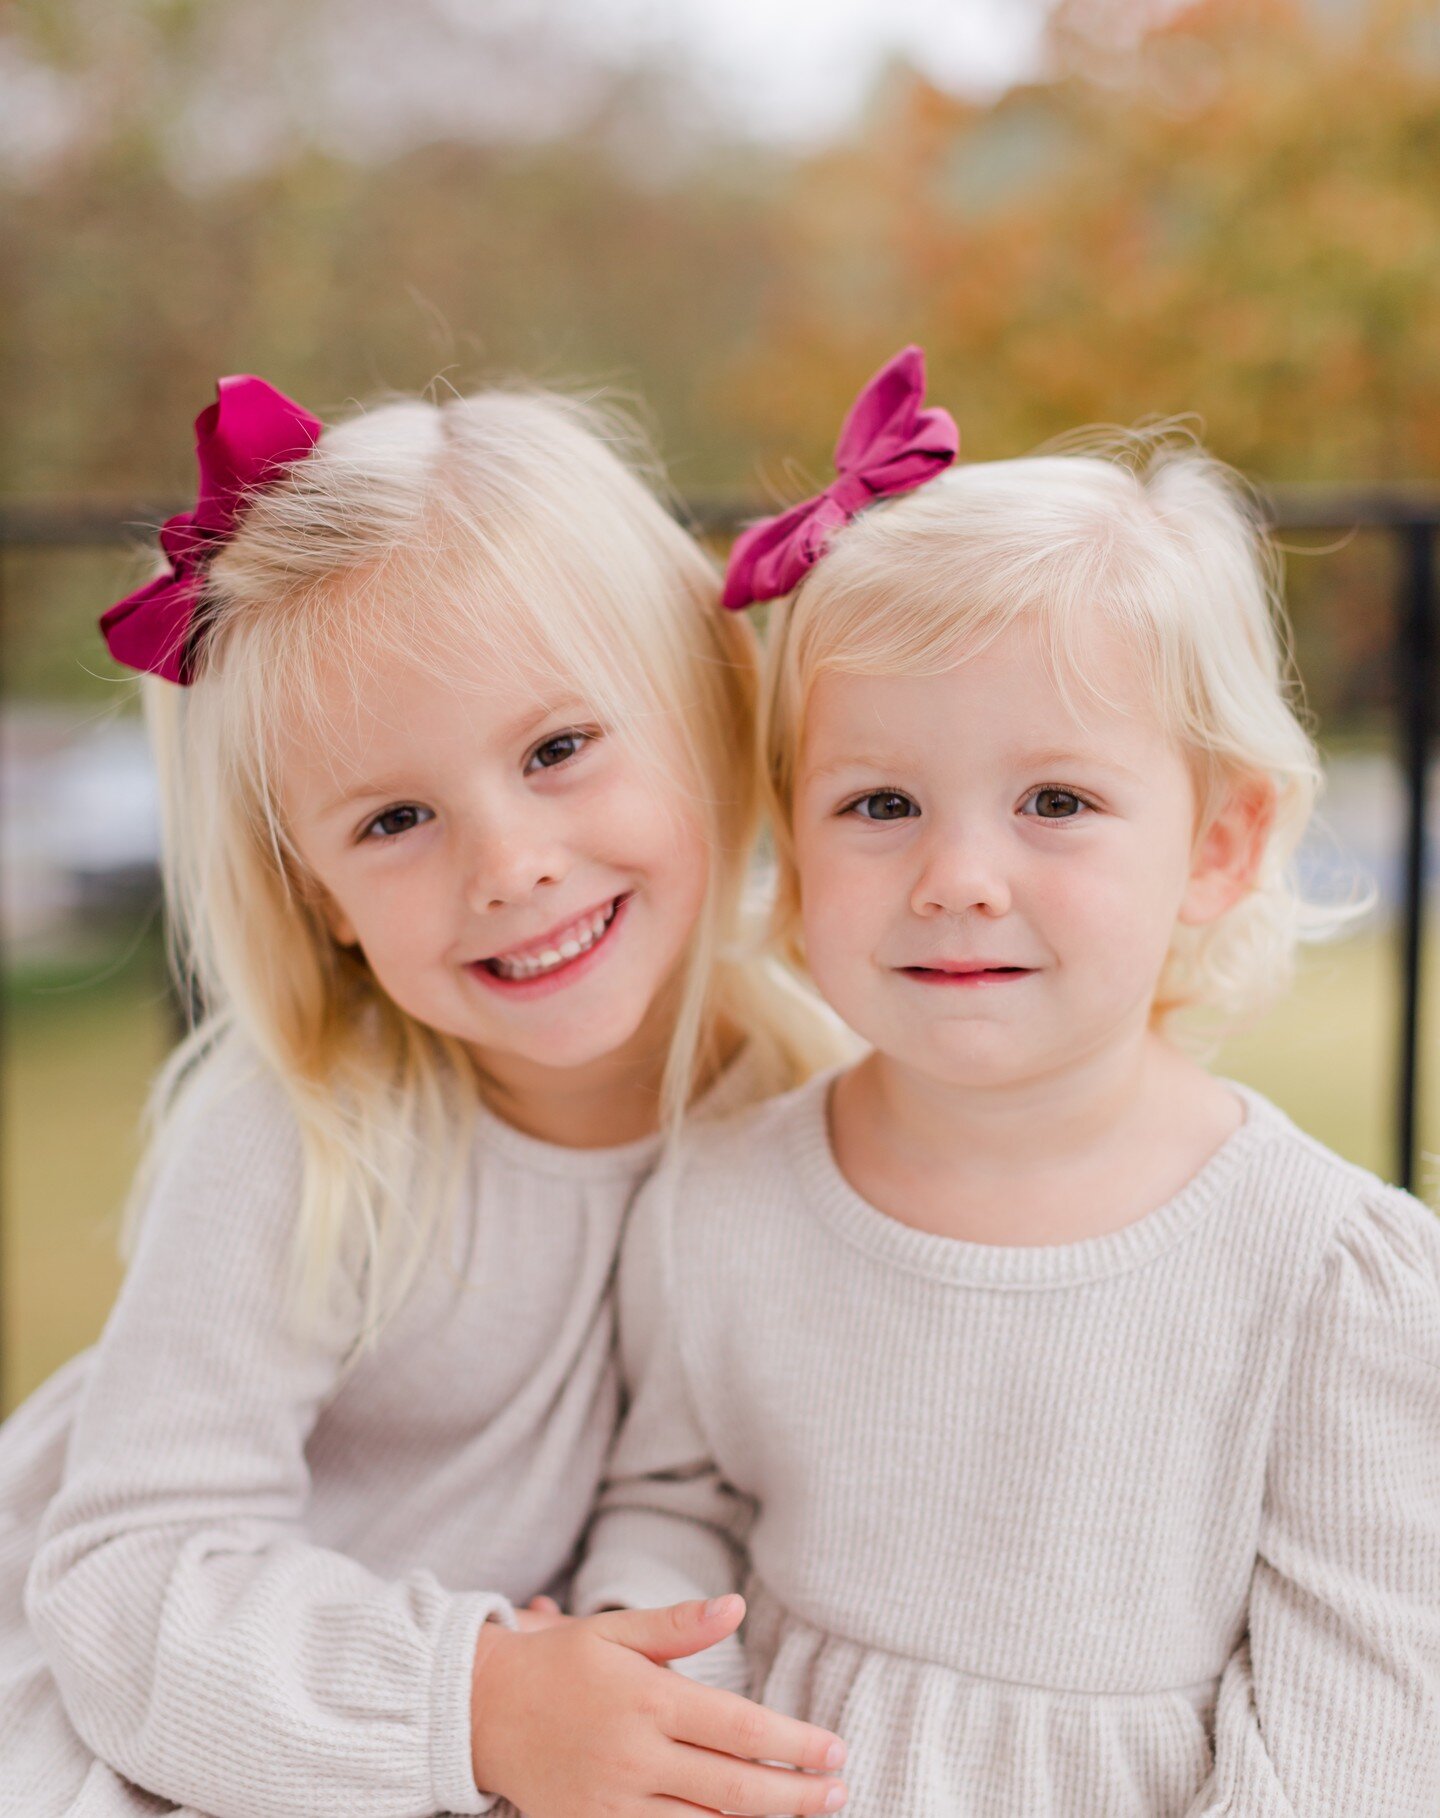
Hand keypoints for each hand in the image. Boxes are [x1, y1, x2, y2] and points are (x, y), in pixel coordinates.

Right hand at [470, 1594, 846, 1815]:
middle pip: (735, 1790)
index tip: (836, 1750)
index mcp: (648, 1699)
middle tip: (839, 1792)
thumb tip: (735, 1606)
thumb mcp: (614, 1630)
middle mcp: (635, 1757)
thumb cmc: (559, 1664)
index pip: (741, 1729)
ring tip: (806, 1816)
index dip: (795, 1744)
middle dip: (796, 1797)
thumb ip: (677, 1625)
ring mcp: (614, 1804)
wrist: (482, 1712)